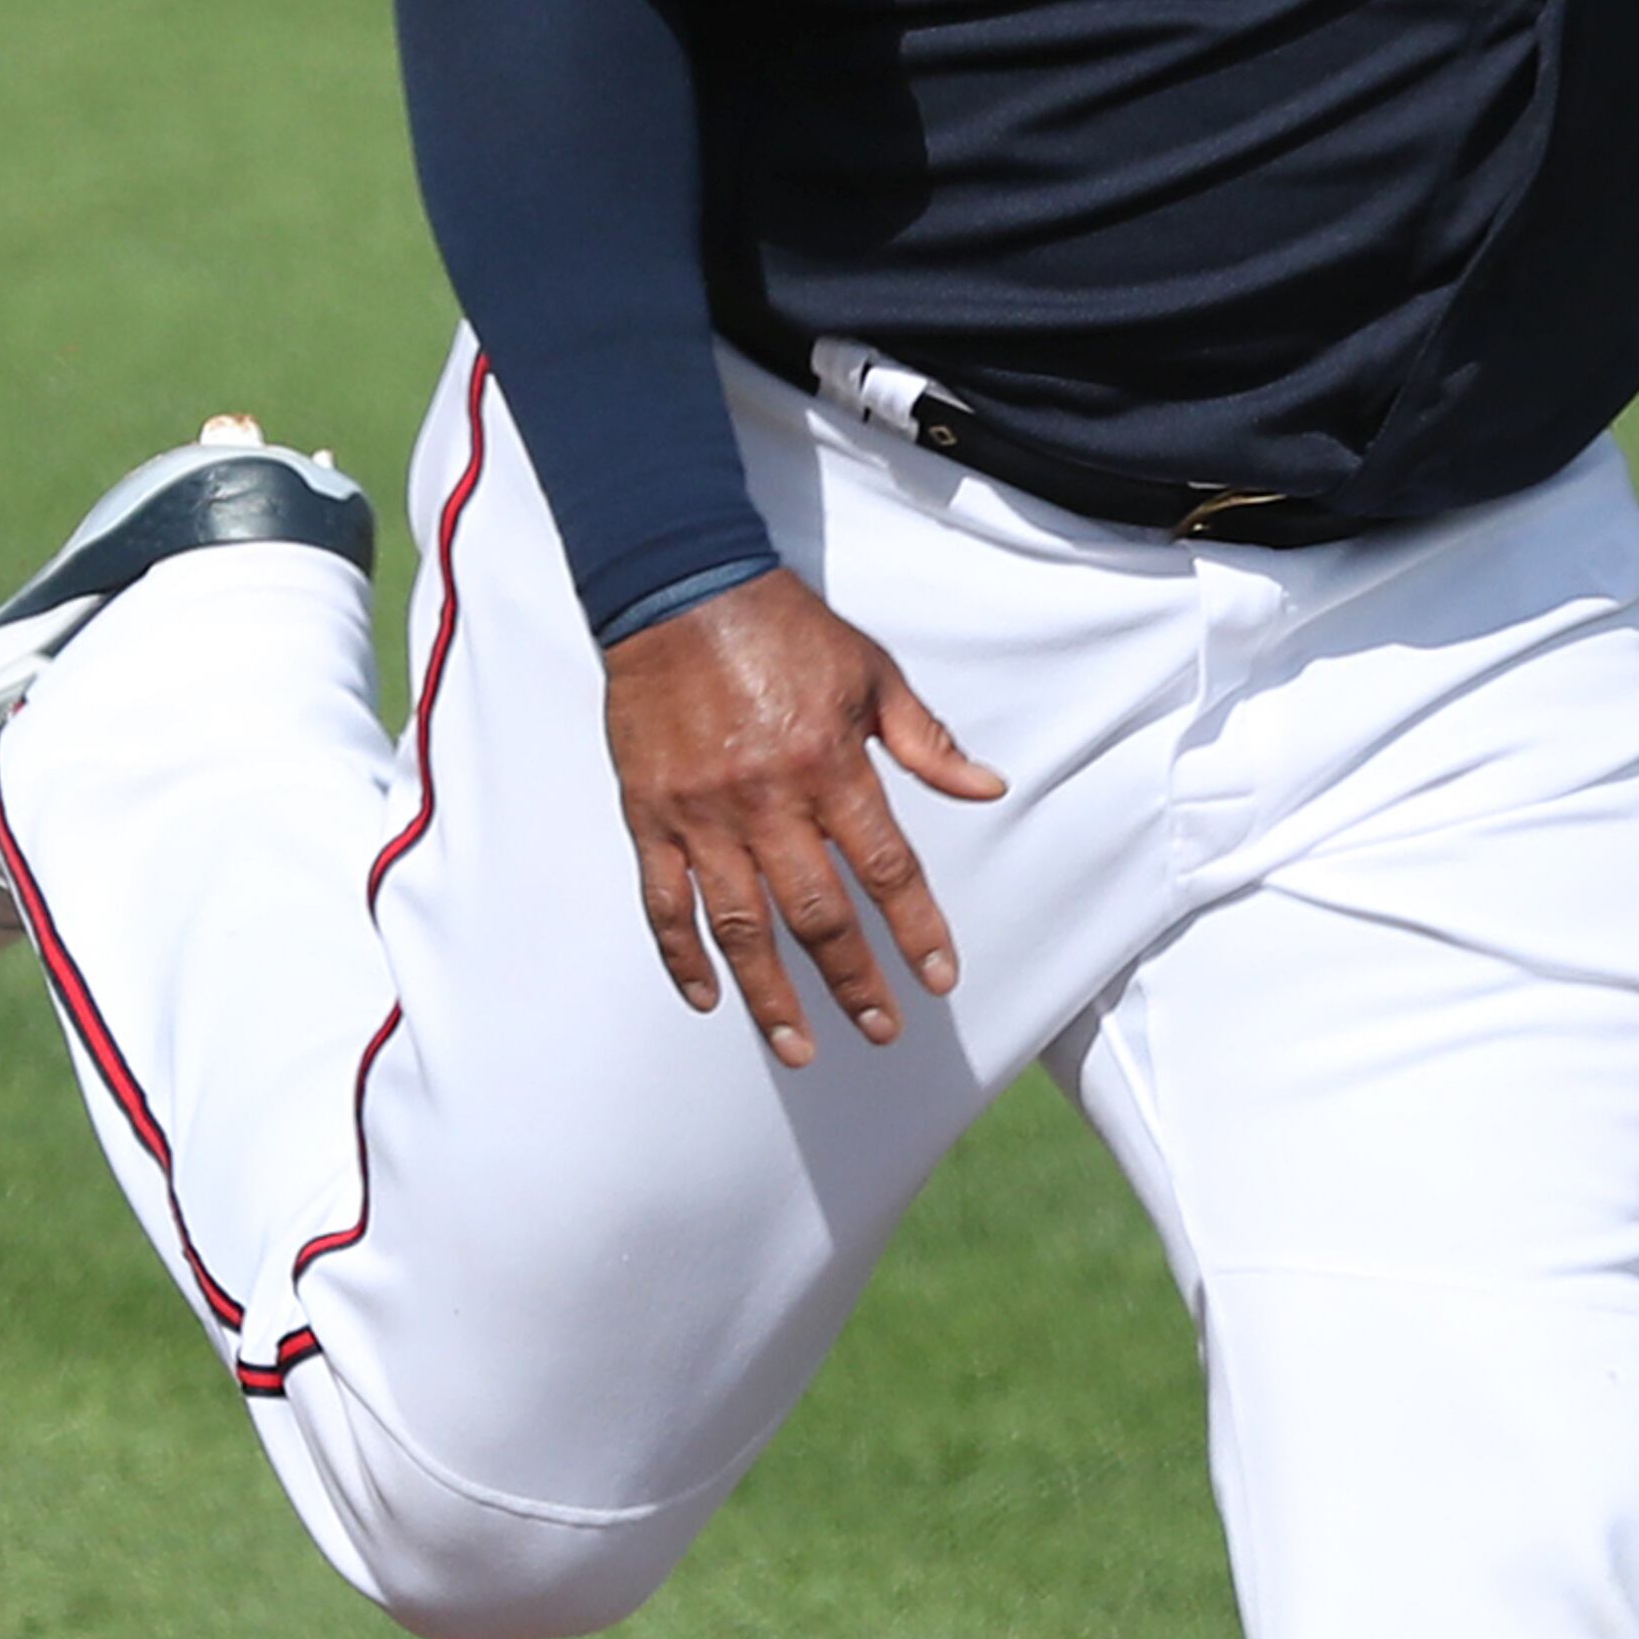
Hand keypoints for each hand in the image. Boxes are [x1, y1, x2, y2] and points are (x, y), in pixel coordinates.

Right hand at [603, 566, 1005, 1065]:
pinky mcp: (650, 815)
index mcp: (829, 766)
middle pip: (817, 916)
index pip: (885, 868)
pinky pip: (664, 902)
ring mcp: (702, 815)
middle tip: (880, 1028)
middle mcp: (766, 802)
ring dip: (771, 996)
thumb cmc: (780, 628)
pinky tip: (708, 998)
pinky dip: (682, 956)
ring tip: (799, 1049)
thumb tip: (987, 788)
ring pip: (740, 927)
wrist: (677, 589)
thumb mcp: (872, 673)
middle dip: (853, 982)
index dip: (916, 930)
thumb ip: (928, 740)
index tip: (939, 977)